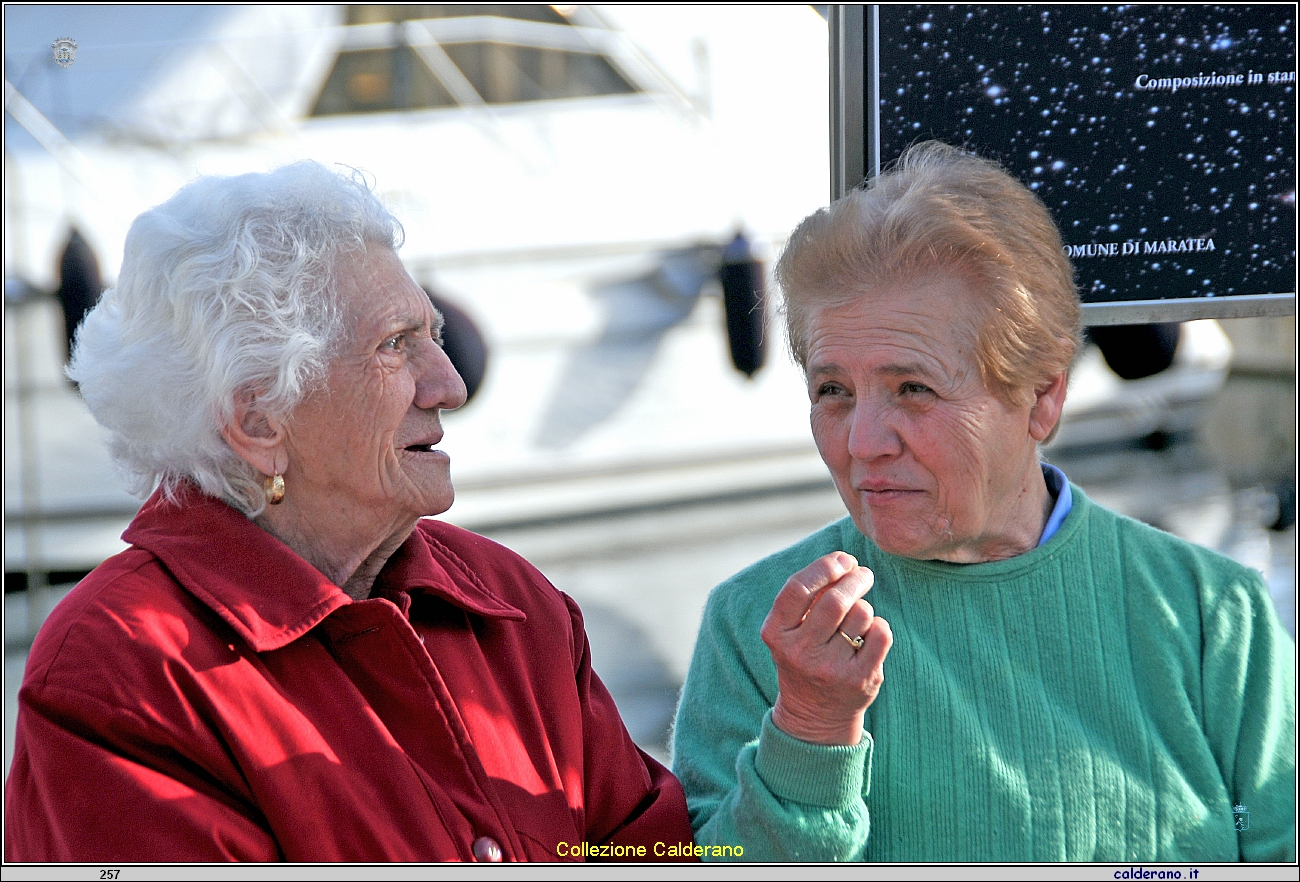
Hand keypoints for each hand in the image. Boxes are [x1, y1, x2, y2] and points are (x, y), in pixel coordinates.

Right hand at [761, 552, 892, 745]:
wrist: (815, 715)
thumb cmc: (805, 657)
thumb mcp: (791, 630)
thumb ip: (808, 598)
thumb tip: (844, 563)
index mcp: (776, 634)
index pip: (798, 588)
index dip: (824, 567)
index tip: (842, 560)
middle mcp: (800, 653)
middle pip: (836, 600)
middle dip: (855, 579)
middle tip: (864, 574)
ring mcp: (831, 669)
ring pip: (862, 613)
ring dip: (864, 606)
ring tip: (858, 617)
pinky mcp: (860, 680)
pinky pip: (881, 633)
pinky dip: (879, 626)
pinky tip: (869, 634)